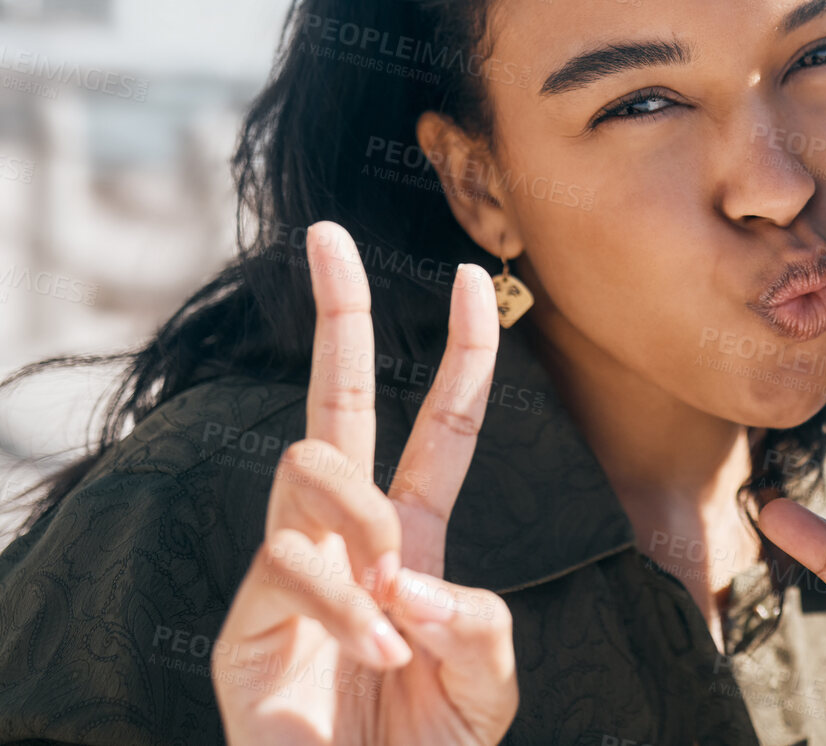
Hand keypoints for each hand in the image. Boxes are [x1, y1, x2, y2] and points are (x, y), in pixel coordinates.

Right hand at [213, 221, 517, 744]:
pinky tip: (376, 651)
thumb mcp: (485, 684)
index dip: (462, 356)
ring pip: (313, 467)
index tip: (474, 280)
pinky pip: (294, 562)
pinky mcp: (246, 616)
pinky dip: (351, 610)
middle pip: (336, 402)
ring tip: (395, 614)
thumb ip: (478, 621)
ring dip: (367, 526)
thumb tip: (412, 570)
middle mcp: (348, 537)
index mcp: (413, 538)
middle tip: (327, 234)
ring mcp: (291, 568)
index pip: (441, 428)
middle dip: (339, 314)